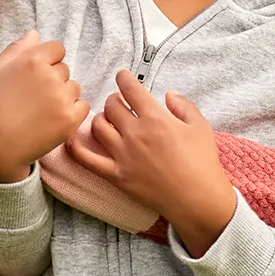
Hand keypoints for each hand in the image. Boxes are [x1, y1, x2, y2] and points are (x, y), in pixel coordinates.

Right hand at [0, 31, 89, 182]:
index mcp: (32, 60)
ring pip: (73, 88)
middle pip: (64, 69)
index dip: (47, 62)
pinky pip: (82, 106)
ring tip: (40, 111)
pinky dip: (71, 113)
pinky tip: (51, 120)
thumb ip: (17, 49)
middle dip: (53, 80)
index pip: (57, 49)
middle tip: (33, 98)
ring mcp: (62, 98)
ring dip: (62, 96)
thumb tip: (35, 34)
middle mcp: (50, 76)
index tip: (34, 78)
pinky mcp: (70, 119)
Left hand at [66, 70, 236, 256]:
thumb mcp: (200, 126)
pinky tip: (71, 141)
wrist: (197, 199)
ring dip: (101, 119)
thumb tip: (168, 94)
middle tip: (120, 104)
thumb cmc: (203, 163)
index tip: (122, 76)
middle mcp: (135, 133)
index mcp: (156, 118)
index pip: (131, 89)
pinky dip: (76, 149)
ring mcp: (123, 155)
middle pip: (111, 105)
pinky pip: (88, 160)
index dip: (124, 78)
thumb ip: (183, 105)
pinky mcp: (116, 175)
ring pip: (98, 126)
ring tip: (108, 121)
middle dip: (114, 100)